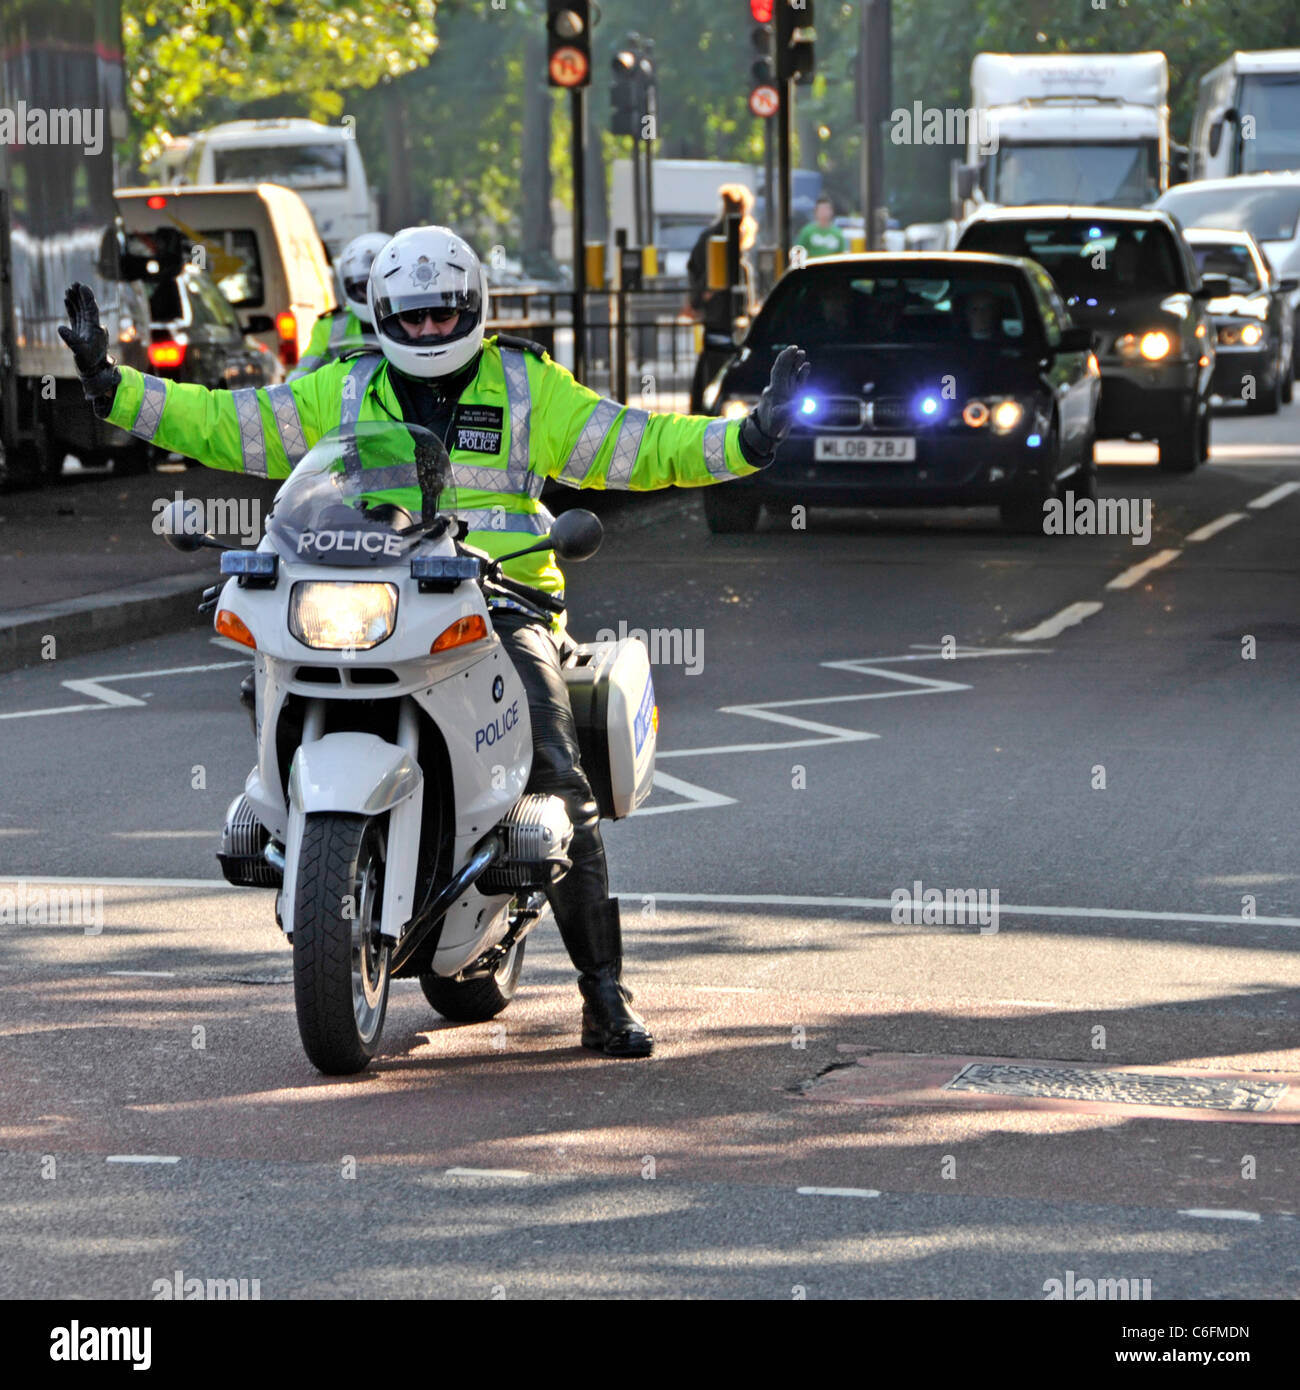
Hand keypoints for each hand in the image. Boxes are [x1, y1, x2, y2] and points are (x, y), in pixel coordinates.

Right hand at [58, 282, 108, 374]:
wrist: (93, 372)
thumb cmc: (88, 363)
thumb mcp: (80, 352)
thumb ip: (71, 340)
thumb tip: (60, 328)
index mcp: (96, 329)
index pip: (92, 310)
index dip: (87, 298)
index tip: (82, 287)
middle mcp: (94, 327)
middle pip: (87, 308)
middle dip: (81, 296)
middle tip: (75, 283)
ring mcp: (88, 329)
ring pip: (81, 311)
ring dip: (76, 300)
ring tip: (69, 289)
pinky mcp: (82, 332)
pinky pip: (77, 317)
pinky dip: (72, 308)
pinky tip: (68, 300)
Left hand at [738, 344, 810, 463]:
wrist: (767, 433)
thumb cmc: (771, 426)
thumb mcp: (779, 419)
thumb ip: (789, 410)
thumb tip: (800, 402)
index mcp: (774, 391)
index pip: (779, 371)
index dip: (784, 359)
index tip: (792, 349)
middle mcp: (779, 388)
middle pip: (784, 369)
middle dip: (790, 359)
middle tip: (797, 349)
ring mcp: (785, 392)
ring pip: (791, 374)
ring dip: (796, 364)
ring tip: (802, 354)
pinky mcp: (790, 396)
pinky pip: (796, 382)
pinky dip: (801, 374)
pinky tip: (806, 367)